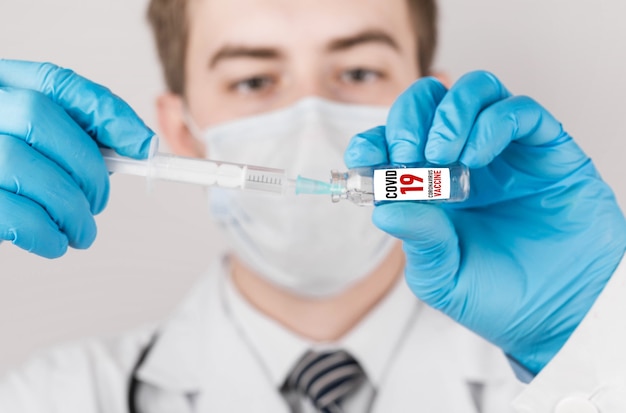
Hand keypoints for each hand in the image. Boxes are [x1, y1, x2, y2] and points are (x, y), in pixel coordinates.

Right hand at [0, 59, 153, 257]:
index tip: (141, 145)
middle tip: (99, 202)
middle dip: (86, 166)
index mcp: (0, 87)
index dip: (104, 111)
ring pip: (24, 166)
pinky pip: (9, 213)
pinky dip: (44, 233)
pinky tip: (54, 242)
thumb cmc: (7, 172)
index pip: (56, 82)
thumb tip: (139, 146)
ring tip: (81, 231)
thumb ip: (78, 135)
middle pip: (39, 116)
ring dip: (70, 209)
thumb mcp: (36, 143)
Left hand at [345, 71, 625, 373]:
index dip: (375, 141)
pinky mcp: (548, 151)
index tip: (363, 157)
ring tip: (439, 155)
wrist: (558, 317)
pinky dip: (491, 123)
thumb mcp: (440, 278)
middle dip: (408, 119)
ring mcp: (506, 152)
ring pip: (475, 90)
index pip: (396, 142)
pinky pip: (520, 111)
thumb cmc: (496, 298)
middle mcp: (466, 160)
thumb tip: (383, 207)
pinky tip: (475, 158)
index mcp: (431, 186)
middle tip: (406, 155)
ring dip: (448, 114)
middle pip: (430, 101)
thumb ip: (416, 239)